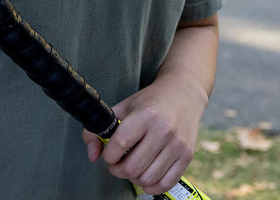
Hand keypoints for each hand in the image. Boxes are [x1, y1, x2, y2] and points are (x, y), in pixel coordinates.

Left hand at [81, 75, 205, 193]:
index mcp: (146, 115)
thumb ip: (98, 130)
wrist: (184, 93)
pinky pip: (165, 183)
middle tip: (119, 162)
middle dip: (118, 170)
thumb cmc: (151, 101)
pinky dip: (152, 186)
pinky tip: (147, 175)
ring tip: (134, 166)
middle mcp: (163, 130)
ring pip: (147, 179)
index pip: (119, 145)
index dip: (109, 155)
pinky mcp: (187, 155)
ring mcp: (177, 144)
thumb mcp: (123, 107)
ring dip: (134, 178)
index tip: (111, 153)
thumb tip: (93, 156)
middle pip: (132, 168)